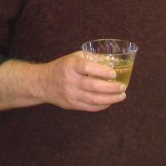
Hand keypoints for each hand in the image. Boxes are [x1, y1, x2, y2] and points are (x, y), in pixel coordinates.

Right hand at [0, 52, 127, 111]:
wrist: (42, 83)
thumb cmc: (62, 67)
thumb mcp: (74, 58)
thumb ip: (92, 58)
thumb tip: (113, 60)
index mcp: (71, 66)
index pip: (87, 68)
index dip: (101, 70)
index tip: (113, 73)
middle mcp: (70, 80)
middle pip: (93, 86)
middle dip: (111, 87)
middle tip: (123, 86)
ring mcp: (71, 94)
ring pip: (93, 99)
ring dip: (110, 98)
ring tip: (121, 96)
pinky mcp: (71, 104)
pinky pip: (89, 107)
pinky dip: (102, 105)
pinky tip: (110, 101)